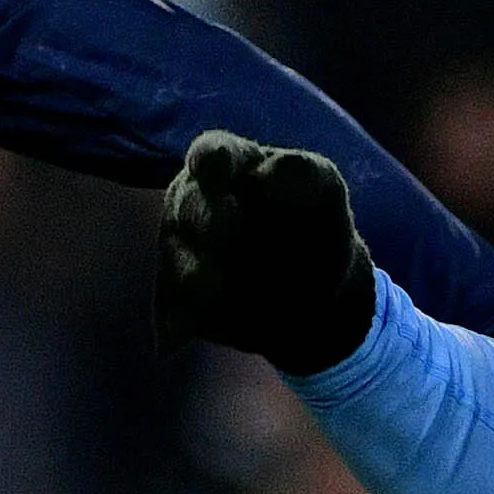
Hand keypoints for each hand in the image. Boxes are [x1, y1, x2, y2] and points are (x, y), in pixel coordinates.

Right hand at [155, 131, 375, 373]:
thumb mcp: (322, 194)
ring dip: (186, 270)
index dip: (211, 160)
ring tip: (208, 286)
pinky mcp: (178, 294)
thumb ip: (300, 175)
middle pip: (187, 203)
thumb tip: (264, 174)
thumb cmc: (319, 233)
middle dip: (201, 217)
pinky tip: (173, 341)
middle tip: (222, 230)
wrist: (315, 304)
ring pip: (174, 253)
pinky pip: (171, 304)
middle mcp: (196, 203)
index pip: (213, 152)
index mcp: (232, 168)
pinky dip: (174, 319)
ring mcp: (183, 249)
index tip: (213, 168)